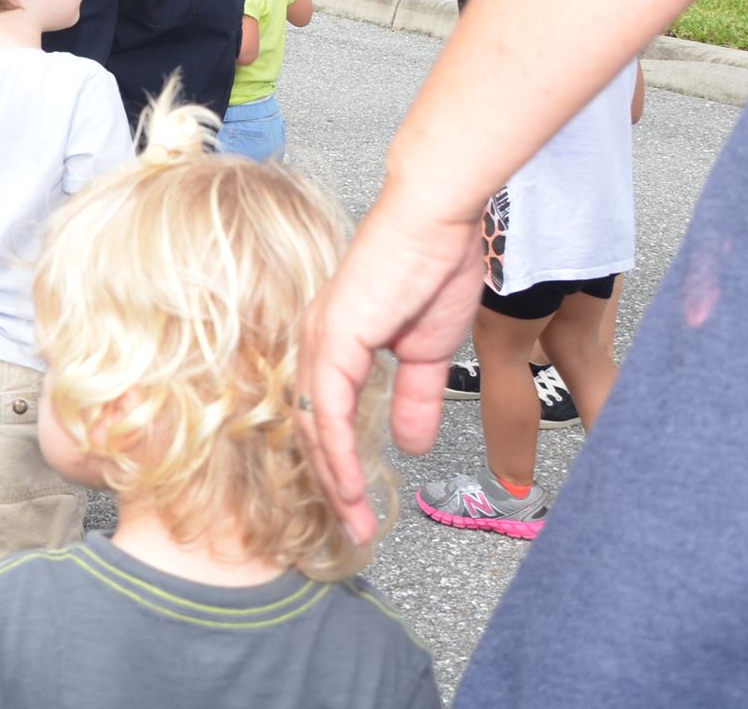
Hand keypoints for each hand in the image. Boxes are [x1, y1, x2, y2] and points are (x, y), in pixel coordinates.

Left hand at [294, 198, 485, 543]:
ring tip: (352, 519)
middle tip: (352, 527)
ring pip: (311, 424)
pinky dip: (335, 448)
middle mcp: (317, 343)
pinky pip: (326, 404)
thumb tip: (410, 443)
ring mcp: (321, 338)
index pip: (322, 417)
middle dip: (331, 484)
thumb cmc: (433, 267)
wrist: (438, 220)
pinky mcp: (335, 336)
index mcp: (335, 345)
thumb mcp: (426, 351)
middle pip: (309, 428)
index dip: (338, 464)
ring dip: (332, 478)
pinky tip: (348, 480)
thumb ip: (413, 398)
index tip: (358, 505)